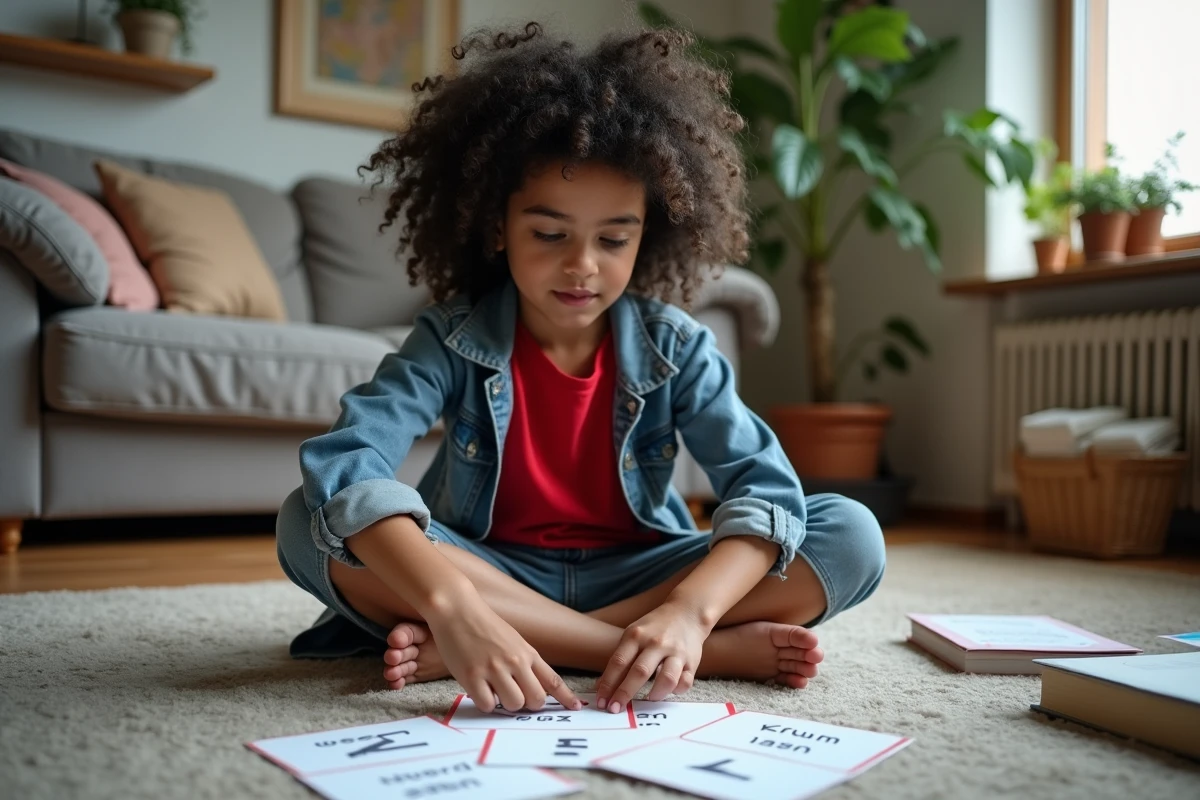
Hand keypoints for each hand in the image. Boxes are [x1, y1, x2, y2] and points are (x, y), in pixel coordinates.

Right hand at [425, 594, 580, 713]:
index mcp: (527, 652)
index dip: (566, 697)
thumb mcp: (513, 640)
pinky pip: (487, 704)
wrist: (457, 609)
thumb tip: (531, 688)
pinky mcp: (472, 676)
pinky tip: (479, 689)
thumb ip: (524, 662)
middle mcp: (515, 661)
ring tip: (494, 690)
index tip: (576, 707)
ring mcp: (494, 669)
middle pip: (536, 699)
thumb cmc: (483, 625)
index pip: (552, 680)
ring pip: (514, 704)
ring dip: (505, 704)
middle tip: (517, 698)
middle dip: (529, 704)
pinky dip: (485, 703)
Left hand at [595, 599, 709, 711]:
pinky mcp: (692, 661)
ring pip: (667, 678)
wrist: (687, 613)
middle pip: (639, 672)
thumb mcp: (633, 635)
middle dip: (624, 693)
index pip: (618, 662)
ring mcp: (676, 652)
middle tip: (614, 709)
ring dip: (655, 694)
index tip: (601, 702)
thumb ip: (620, 659)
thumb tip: (601, 686)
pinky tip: (668, 691)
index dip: (608, 684)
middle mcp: (656, 643)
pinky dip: (676, 691)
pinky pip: (685, 681)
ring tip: (647, 700)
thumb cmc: (654, 628)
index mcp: (636, 635)